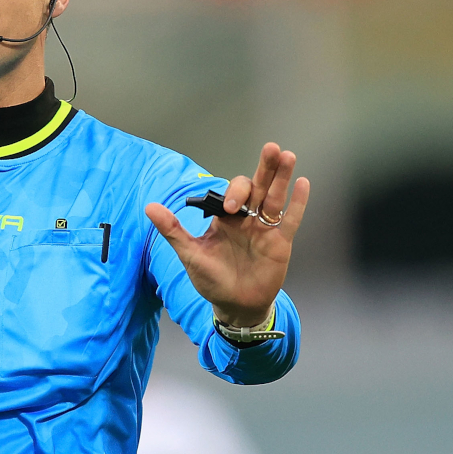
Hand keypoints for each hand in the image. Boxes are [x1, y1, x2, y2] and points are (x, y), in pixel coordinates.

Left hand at [145, 143, 309, 326]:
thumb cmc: (212, 279)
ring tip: (287, 156)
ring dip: (281, 178)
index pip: (233, 193)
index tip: (230, 208)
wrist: (234, 305)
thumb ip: (173, 229)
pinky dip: (298, 203)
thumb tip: (149, 207)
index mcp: (225, 218)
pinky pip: (290, 220)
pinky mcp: (280, 243)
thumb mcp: (190, 254)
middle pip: (258, 187)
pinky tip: (303, 183)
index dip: (234, 193)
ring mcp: (265, 229)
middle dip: (265, 168)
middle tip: (271, 148)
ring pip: (275, 198)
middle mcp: (247, 219)